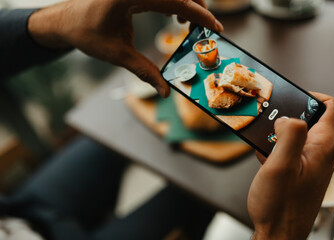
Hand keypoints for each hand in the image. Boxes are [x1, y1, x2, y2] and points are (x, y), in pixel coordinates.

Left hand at [28, 0, 223, 96]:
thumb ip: (144, 71)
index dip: (200, 15)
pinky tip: (173, 16)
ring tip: (187, 25)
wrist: (66, 20)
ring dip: (186, 5)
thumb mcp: (117, 54)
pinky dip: (173, 3)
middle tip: (204, 29)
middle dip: (197, 8)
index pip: (176, 1)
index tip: (215, 28)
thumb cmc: (87, 34)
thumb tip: (164, 91)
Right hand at [248, 92, 333, 239]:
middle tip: (266, 121)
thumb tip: (288, 118)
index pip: (327, 106)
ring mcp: (310, 162)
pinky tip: (263, 158)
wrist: (278, 233)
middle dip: (285, 116)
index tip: (286, 99)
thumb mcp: (281, 165)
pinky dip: (274, 149)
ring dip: (276, 134)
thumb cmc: (280, 205)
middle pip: (308, 118)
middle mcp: (320, 152)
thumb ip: (289, 135)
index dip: (308, 96)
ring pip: (295, 135)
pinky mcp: (299, 171)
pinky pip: (288, 150)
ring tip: (261, 142)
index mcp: (322, 146)